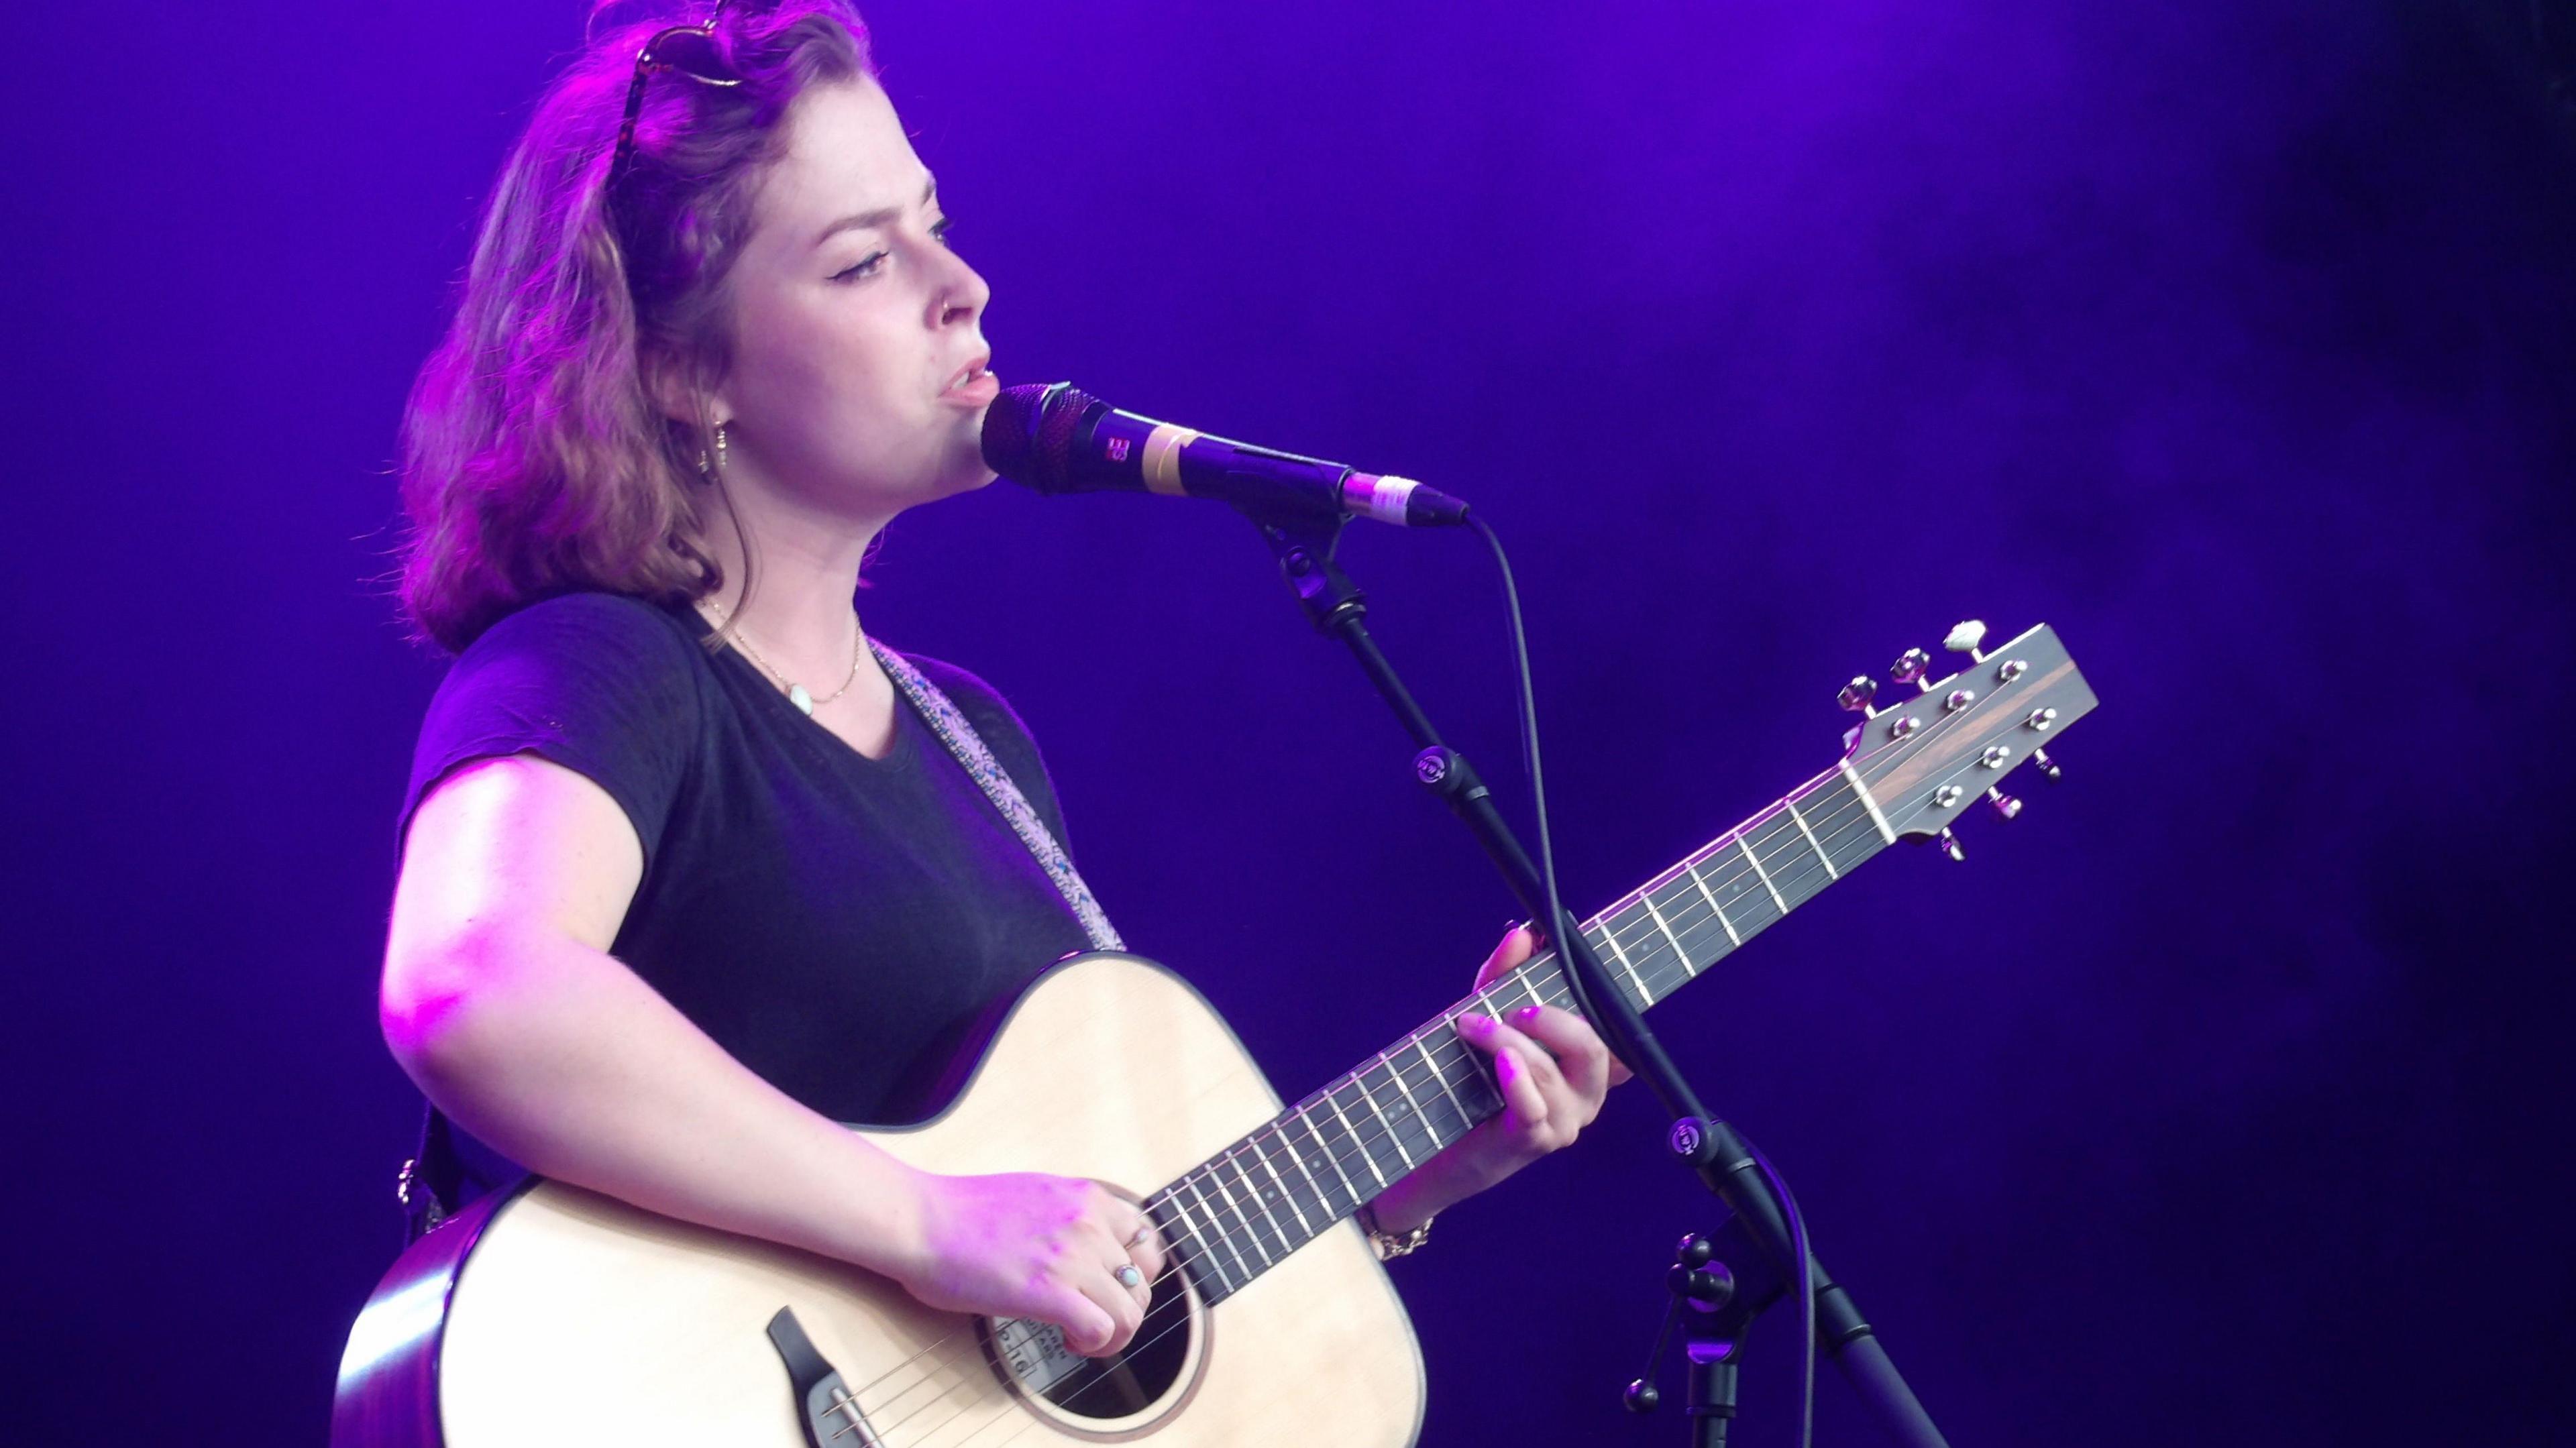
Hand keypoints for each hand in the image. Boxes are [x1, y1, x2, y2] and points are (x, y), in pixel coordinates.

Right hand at [896, 1170, 1167, 1357]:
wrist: (923, 1221)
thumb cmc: (963, 1214)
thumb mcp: (1036, 1194)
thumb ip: (1070, 1216)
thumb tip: (1090, 1249)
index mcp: (1086, 1196)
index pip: (1147, 1239)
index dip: (1134, 1273)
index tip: (1108, 1288)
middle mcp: (1088, 1222)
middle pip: (1143, 1280)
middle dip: (1123, 1308)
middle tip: (1091, 1319)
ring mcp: (1072, 1255)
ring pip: (1131, 1310)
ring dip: (1113, 1334)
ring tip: (1080, 1336)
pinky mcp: (1050, 1291)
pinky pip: (1104, 1329)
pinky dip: (1094, 1345)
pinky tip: (1068, 1341)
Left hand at [1452, 923, 1632, 1181]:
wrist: (1441, 1148)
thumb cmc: (1473, 1081)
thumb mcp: (1489, 1019)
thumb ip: (1504, 977)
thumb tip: (1522, 934)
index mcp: (1587, 1064)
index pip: (1616, 1031)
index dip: (1605, 1000)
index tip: (1572, 964)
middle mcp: (1586, 1094)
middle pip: (1593, 1049)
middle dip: (1552, 1019)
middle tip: (1515, 1009)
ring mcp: (1563, 1121)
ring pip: (1551, 1073)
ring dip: (1508, 1041)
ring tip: (1474, 1027)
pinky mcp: (1532, 1141)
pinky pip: (1533, 1109)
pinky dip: (1516, 1080)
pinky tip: (1499, 1061)